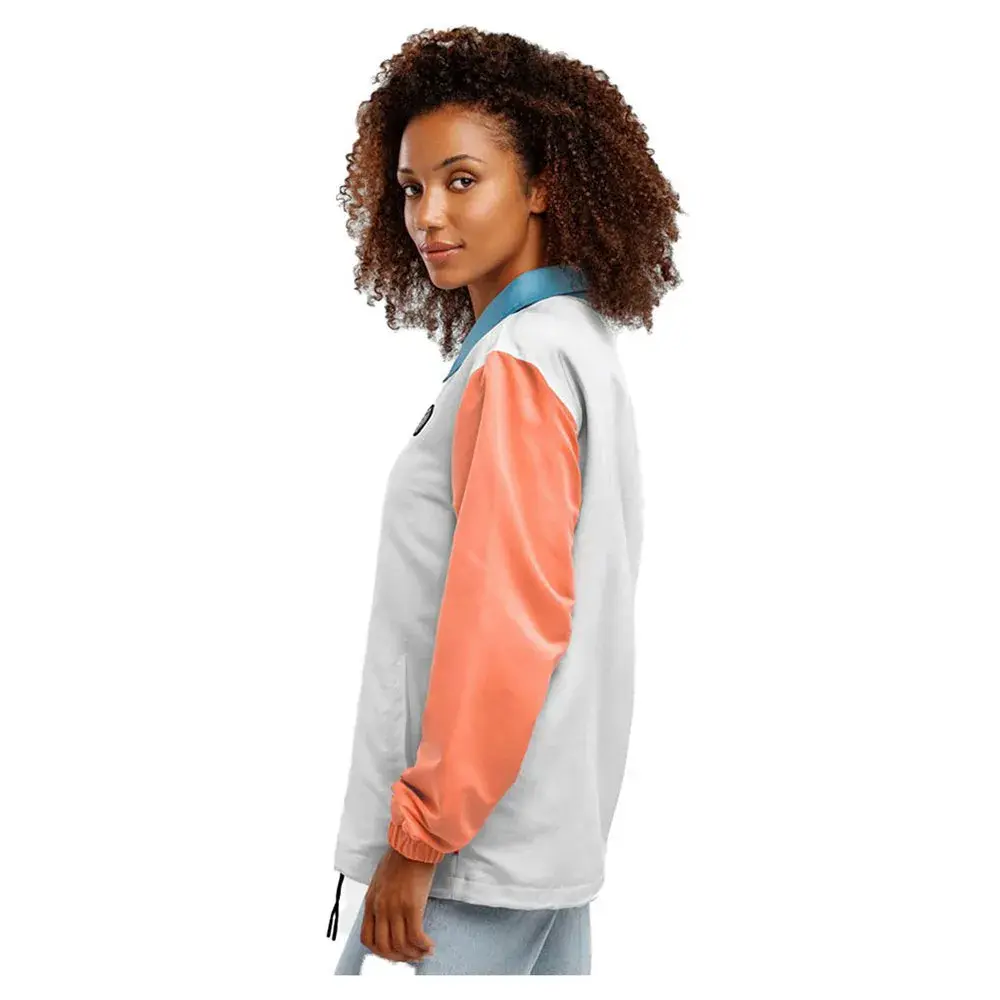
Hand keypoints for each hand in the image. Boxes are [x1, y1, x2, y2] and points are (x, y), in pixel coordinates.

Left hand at [360, 844, 437, 962]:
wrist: (413, 844)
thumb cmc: (400, 858)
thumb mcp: (382, 881)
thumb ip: (382, 900)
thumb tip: (389, 918)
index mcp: (371, 902)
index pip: (367, 939)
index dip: (380, 952)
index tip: (393, 953)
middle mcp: (380, 908)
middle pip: (385, 947)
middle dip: (399, 957)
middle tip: (411, 957)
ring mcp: (395, 908)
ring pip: (401, 944)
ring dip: (414, 953)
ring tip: (424, 952)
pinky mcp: (412, 906)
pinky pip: (416, 936)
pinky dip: (423, 946)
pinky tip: (430, 945)